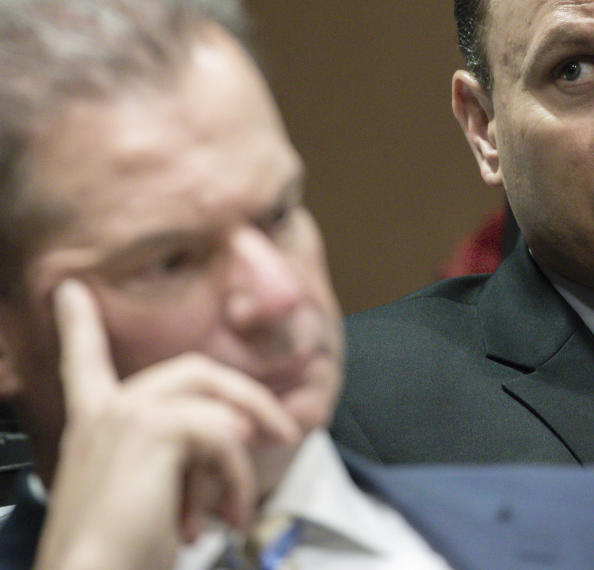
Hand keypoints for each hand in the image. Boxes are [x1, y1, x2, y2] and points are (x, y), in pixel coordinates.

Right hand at [33, 279, 300, 569]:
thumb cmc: (118, 553)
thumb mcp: (147, 491)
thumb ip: (177, 452)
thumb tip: (238, 433)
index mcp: (94, 422)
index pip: (85, 359)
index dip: (79, 323)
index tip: (72, 291)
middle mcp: (106, 410)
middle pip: (196, 371)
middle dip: (248, 399)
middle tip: (281, 433)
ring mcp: (129, 414)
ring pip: (220, 407)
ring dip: (242, 461)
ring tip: (238, 506)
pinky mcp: (155, 430)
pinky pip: (226, 438)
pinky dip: (237, 480)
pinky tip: (225, 515)